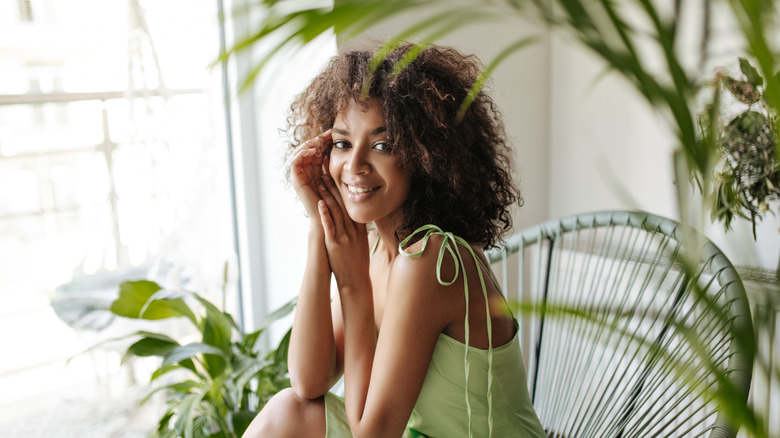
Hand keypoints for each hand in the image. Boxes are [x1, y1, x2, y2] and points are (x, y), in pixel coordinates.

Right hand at [290, 130, 331, 221]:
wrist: (329, 218)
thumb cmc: (336, 203)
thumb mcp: (338, 180)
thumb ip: (337, 167)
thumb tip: (346, 152)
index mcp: (316, 170)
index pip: (317, 150)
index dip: (324, 141)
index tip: (334, 134)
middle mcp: (306, 172)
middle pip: (308, 149)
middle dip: (317, 140)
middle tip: (327, 134)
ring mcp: (300, 176)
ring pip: (299, 152)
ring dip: (308, 145)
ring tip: (319, 141)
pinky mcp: (296, 180)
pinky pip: (294, 162)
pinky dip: (301, 154)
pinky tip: (312, 150)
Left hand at [316, 171, 370, 291]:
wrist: (356, 280)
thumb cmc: (357, 262)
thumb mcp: (361, 243)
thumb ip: (357, 229)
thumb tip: (353, 218)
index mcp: (359, 228)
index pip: (351, 204)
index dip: (344, 189)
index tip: (337, 177)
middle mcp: (353, 230)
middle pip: (343, 203)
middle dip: (334, 187)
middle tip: (326, 172)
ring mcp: (344, 236)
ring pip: (335, 212)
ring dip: (327, 195)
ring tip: (320, 181)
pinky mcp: (335, 244)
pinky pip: (330, 227)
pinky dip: (325, 214)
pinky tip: (320, 204)